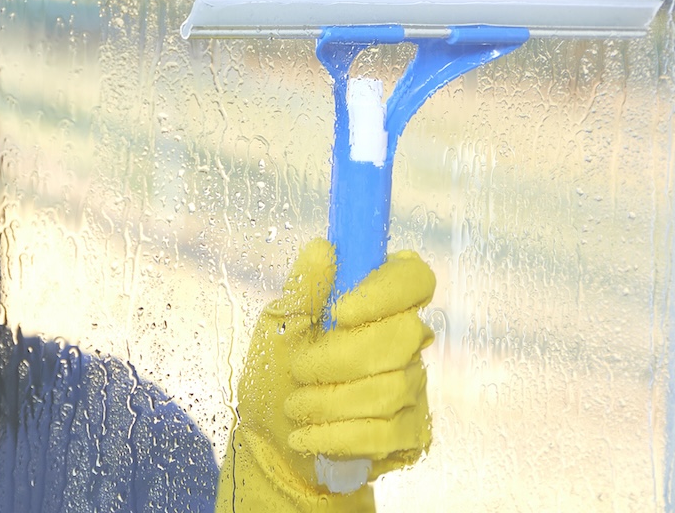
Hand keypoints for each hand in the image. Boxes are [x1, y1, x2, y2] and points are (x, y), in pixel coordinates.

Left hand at [216, 239, 434, 512]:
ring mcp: (414, 386)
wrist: (270, 439)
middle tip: (299, 370)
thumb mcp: (278, 327)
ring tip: (296, 405)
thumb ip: (305, 288)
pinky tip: (308, 435)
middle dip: (339, 359)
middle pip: (402, 336)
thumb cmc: (277, 373)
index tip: (341, 312)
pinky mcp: (411, 432)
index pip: (413, 277)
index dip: (384, 292)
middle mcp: (407, 340)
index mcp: (377, 302)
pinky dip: (337, 435)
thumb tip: (324, 247)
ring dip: (330, 401)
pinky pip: (386, 433)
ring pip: (392, 388)